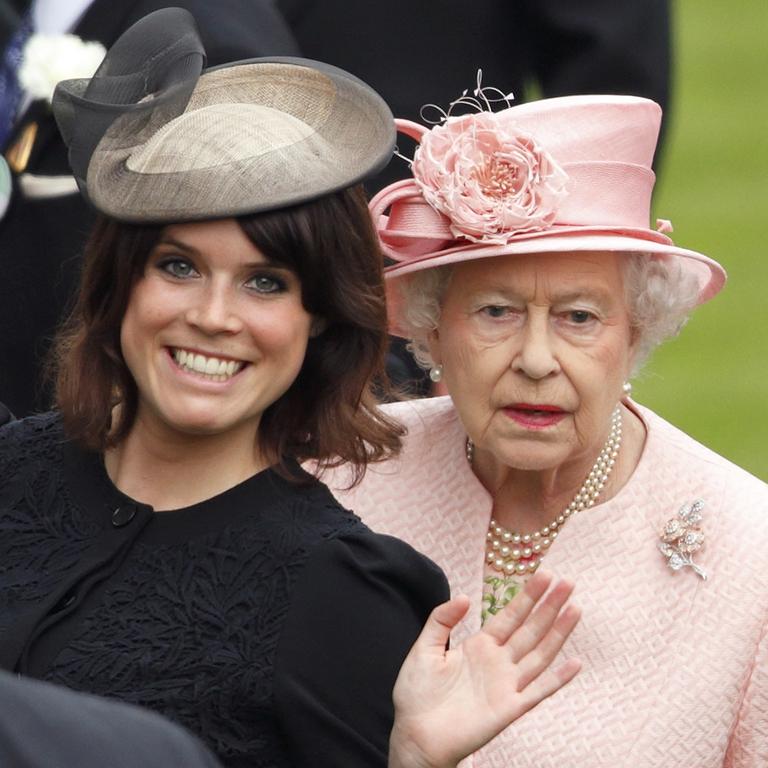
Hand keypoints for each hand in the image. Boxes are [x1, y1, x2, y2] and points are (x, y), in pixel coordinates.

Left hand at [388, 570, 580, 767]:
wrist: (415, 735)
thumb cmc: (417, 695)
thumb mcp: (424, 648)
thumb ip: (442, 620)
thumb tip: (465, 597)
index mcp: (479, 646)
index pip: (510, 616)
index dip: (527, 596)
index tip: (545, 575)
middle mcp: (498, 662)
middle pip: (530, 629)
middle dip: (548, 606)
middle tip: (568, 583)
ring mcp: (506, 684)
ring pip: (539, 653)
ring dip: (558, 632)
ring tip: (575, 609)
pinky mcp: (510, 708)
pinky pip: (538, 691)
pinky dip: (558, 678)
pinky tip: (575, 662)